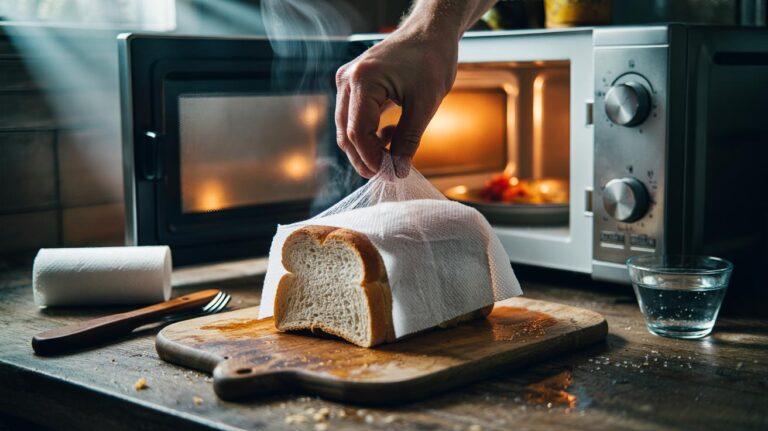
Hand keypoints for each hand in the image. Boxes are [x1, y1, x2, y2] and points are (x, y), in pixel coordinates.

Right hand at [335, 30, 457, 177]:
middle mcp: (347, 80)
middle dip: (365, 159)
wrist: (430, 33)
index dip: (372, 159)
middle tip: (390, 173)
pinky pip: (352, 118)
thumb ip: (408, 139)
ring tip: (393, 154)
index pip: (358, 133)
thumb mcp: (425, 104)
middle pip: (346, 134)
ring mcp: (346, 81)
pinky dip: (367, 134)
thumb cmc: (431, 61)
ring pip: (346, 128)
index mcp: (363, 81)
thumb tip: (398, 171)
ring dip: (366, 148)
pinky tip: (389, 135)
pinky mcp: (351, 85)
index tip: (392, 174)